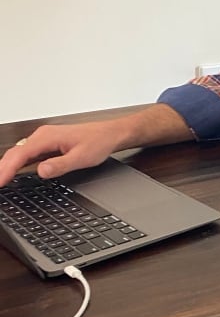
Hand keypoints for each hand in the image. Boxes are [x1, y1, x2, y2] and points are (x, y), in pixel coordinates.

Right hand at [0, 121, 121, 186]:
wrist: (111, 133)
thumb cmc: (99, 142)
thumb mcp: (82, 157)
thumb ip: (60, 165)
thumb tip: (41, 171)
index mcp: (48, 137)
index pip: (19, 155)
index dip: (6, 170)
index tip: (0, 182)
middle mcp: (43, 135)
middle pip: (14, 153)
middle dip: (2, 169)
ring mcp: (44, 138)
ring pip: (18, 152)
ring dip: (7, 166)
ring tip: (2, 180)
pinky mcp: (47, 143)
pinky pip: (26, 153)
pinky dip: (16, 163)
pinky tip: (13, 172)